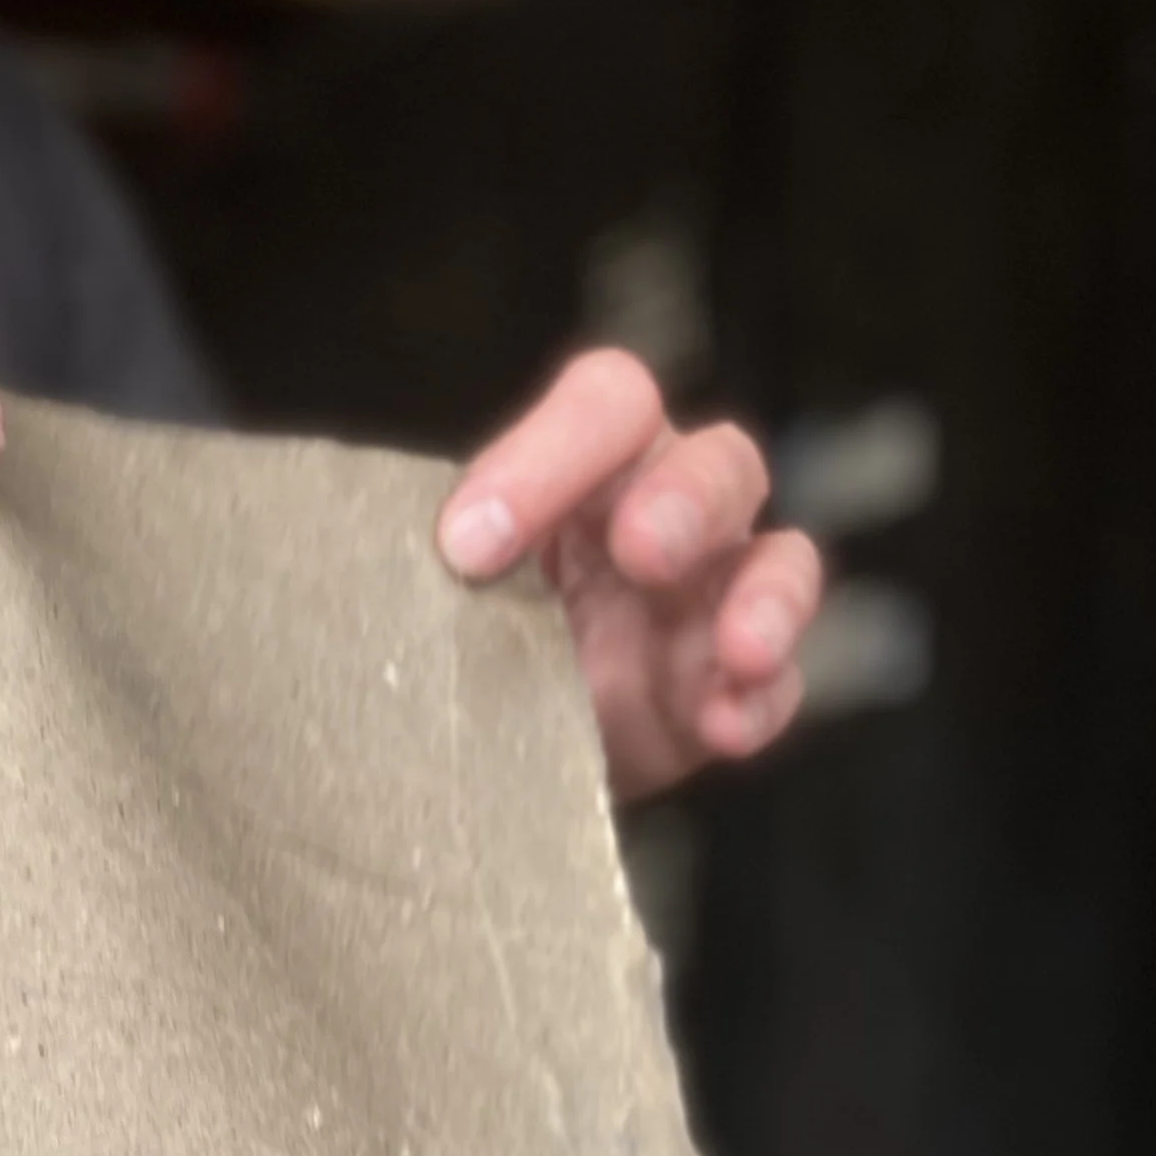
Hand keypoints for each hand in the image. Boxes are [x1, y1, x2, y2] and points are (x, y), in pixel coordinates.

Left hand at [436, 351, 819, 801]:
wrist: (476, 752)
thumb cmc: (453, 639)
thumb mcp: (429, 592)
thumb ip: (421, 565)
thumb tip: (377, 570)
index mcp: (590, 463)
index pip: (608, 403)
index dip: (551, 453)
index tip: (468, 543)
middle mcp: (667, 509)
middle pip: (717, 463)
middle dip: (684, 502)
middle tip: (638, 553)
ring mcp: (711, 599)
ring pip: (778, 559)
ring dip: (764, 598)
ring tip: (737, 649)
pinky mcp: (726, 689)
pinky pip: (778, 684)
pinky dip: (761, 701)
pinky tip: (726, 724)